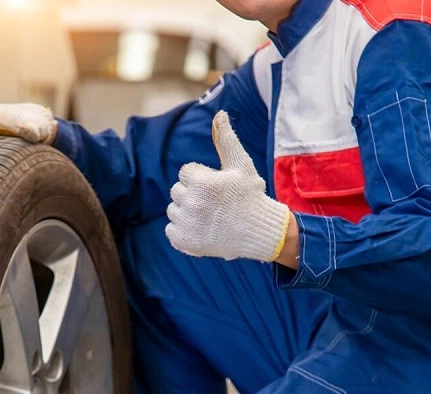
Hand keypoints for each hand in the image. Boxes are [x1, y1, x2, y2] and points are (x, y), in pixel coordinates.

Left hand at [166, 111, 291, 261]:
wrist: (260, 232)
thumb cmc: (250, 195)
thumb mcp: (241, 164)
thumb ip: (226, 139)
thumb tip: (219, 114)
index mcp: (202, 182)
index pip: (185, 173)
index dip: (201, 178)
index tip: (216, 187)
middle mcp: (192, 203)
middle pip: (177, 191)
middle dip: (192, 194)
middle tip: (214, 203)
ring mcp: (187, 224)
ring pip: (173, 210)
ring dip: (186, 211)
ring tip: (209, 216)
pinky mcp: (184, 241)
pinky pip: (171, 230)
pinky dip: (183, 230)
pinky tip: (201, 229)